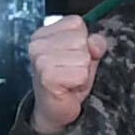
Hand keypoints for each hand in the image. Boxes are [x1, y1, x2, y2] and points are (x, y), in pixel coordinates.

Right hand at [27, 14, 108, 134]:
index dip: (83, 42)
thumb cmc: (68, 81)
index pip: (77, 23)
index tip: (73, 57)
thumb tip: (96, 42)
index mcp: (44, 33)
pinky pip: (80, 73)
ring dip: (82, 73)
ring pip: (83, 57)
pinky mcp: (46, 76)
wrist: (54, 110)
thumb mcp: (86, 56)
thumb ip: (94, 43)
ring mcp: (40, 59)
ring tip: (70, 80)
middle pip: (81, 40)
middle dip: (84, 59)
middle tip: (71, 72)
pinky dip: (79, 83)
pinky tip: (68, 88)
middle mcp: (37, 44)